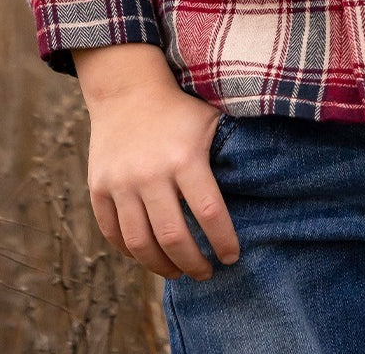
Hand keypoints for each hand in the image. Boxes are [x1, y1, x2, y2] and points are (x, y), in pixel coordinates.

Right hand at [72, 44, 239, 280]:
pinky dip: (130, 252)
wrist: (127, 91)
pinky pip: (112, 233)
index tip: (232, 257)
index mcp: (185, 158)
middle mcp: (151, 174)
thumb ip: (231, 153)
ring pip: (140, 243)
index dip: (223, 241)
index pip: (209, 212)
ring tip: (177, 272)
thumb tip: (265, 184)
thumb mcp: (210, 122)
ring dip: (161, 267)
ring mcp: (121, 182)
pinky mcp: (99, 188)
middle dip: (193, 264)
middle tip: (205, 273)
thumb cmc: (178, 111)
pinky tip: (148, 255)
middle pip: (173, 237)